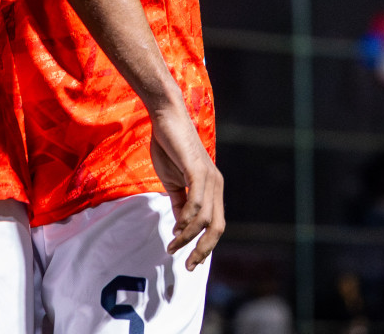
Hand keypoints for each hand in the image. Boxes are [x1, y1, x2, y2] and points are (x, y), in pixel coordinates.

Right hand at [149, 100, 223, 268]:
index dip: (205, 245)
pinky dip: (187, 219)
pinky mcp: (198, 170)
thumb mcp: (172, 180)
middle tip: (188, 265)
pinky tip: (176, 228)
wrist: (165, 117)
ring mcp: (209, 177)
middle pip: (217, 227)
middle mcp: (216, 184)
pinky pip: (196, 202)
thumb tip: (179, 226)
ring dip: (187, 237)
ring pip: (204, 218)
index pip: (215, 224)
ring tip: (172, 246)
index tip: (190, 260)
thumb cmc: (168, 146)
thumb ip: (179, 202)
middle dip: (203, 250)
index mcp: (212, 188)